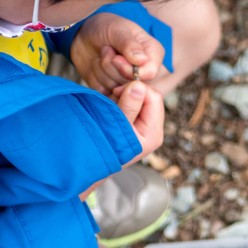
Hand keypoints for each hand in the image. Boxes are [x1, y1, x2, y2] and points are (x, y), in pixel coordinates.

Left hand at [69, 13, 164, 95]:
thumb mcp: (117, 29)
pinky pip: (104, 93)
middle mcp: (143, 71)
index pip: (149, 73)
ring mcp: (127, 82)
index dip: (129, 69)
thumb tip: (141, 60)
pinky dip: (95, 78)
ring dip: (101, 70)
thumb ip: (129, 44)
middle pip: (130, 83)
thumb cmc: (105, 27)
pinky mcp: (112, 90)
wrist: (84, 35)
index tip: (115, 58)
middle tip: (106, 49)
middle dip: (111, 67)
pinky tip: (96, 66)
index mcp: (152, 53)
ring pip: (116, 89)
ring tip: (102, 54)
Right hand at [77, 80, 163, 201]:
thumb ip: (129, 106)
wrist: (93, 161)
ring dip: (126, 97)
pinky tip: (113, 108)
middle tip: (113, 97)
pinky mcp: (139, 124)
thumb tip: (139, 86)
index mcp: (153, 132)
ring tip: (112, 105)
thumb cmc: (103, 146)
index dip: (136, 89)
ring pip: (142, 99)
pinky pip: (136, 104)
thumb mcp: (115, 125)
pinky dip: (124, 101)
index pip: (154, 97)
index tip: (117, 92)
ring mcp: (147, 127)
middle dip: (132, 92)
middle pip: (150, 97)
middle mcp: (154, 130)